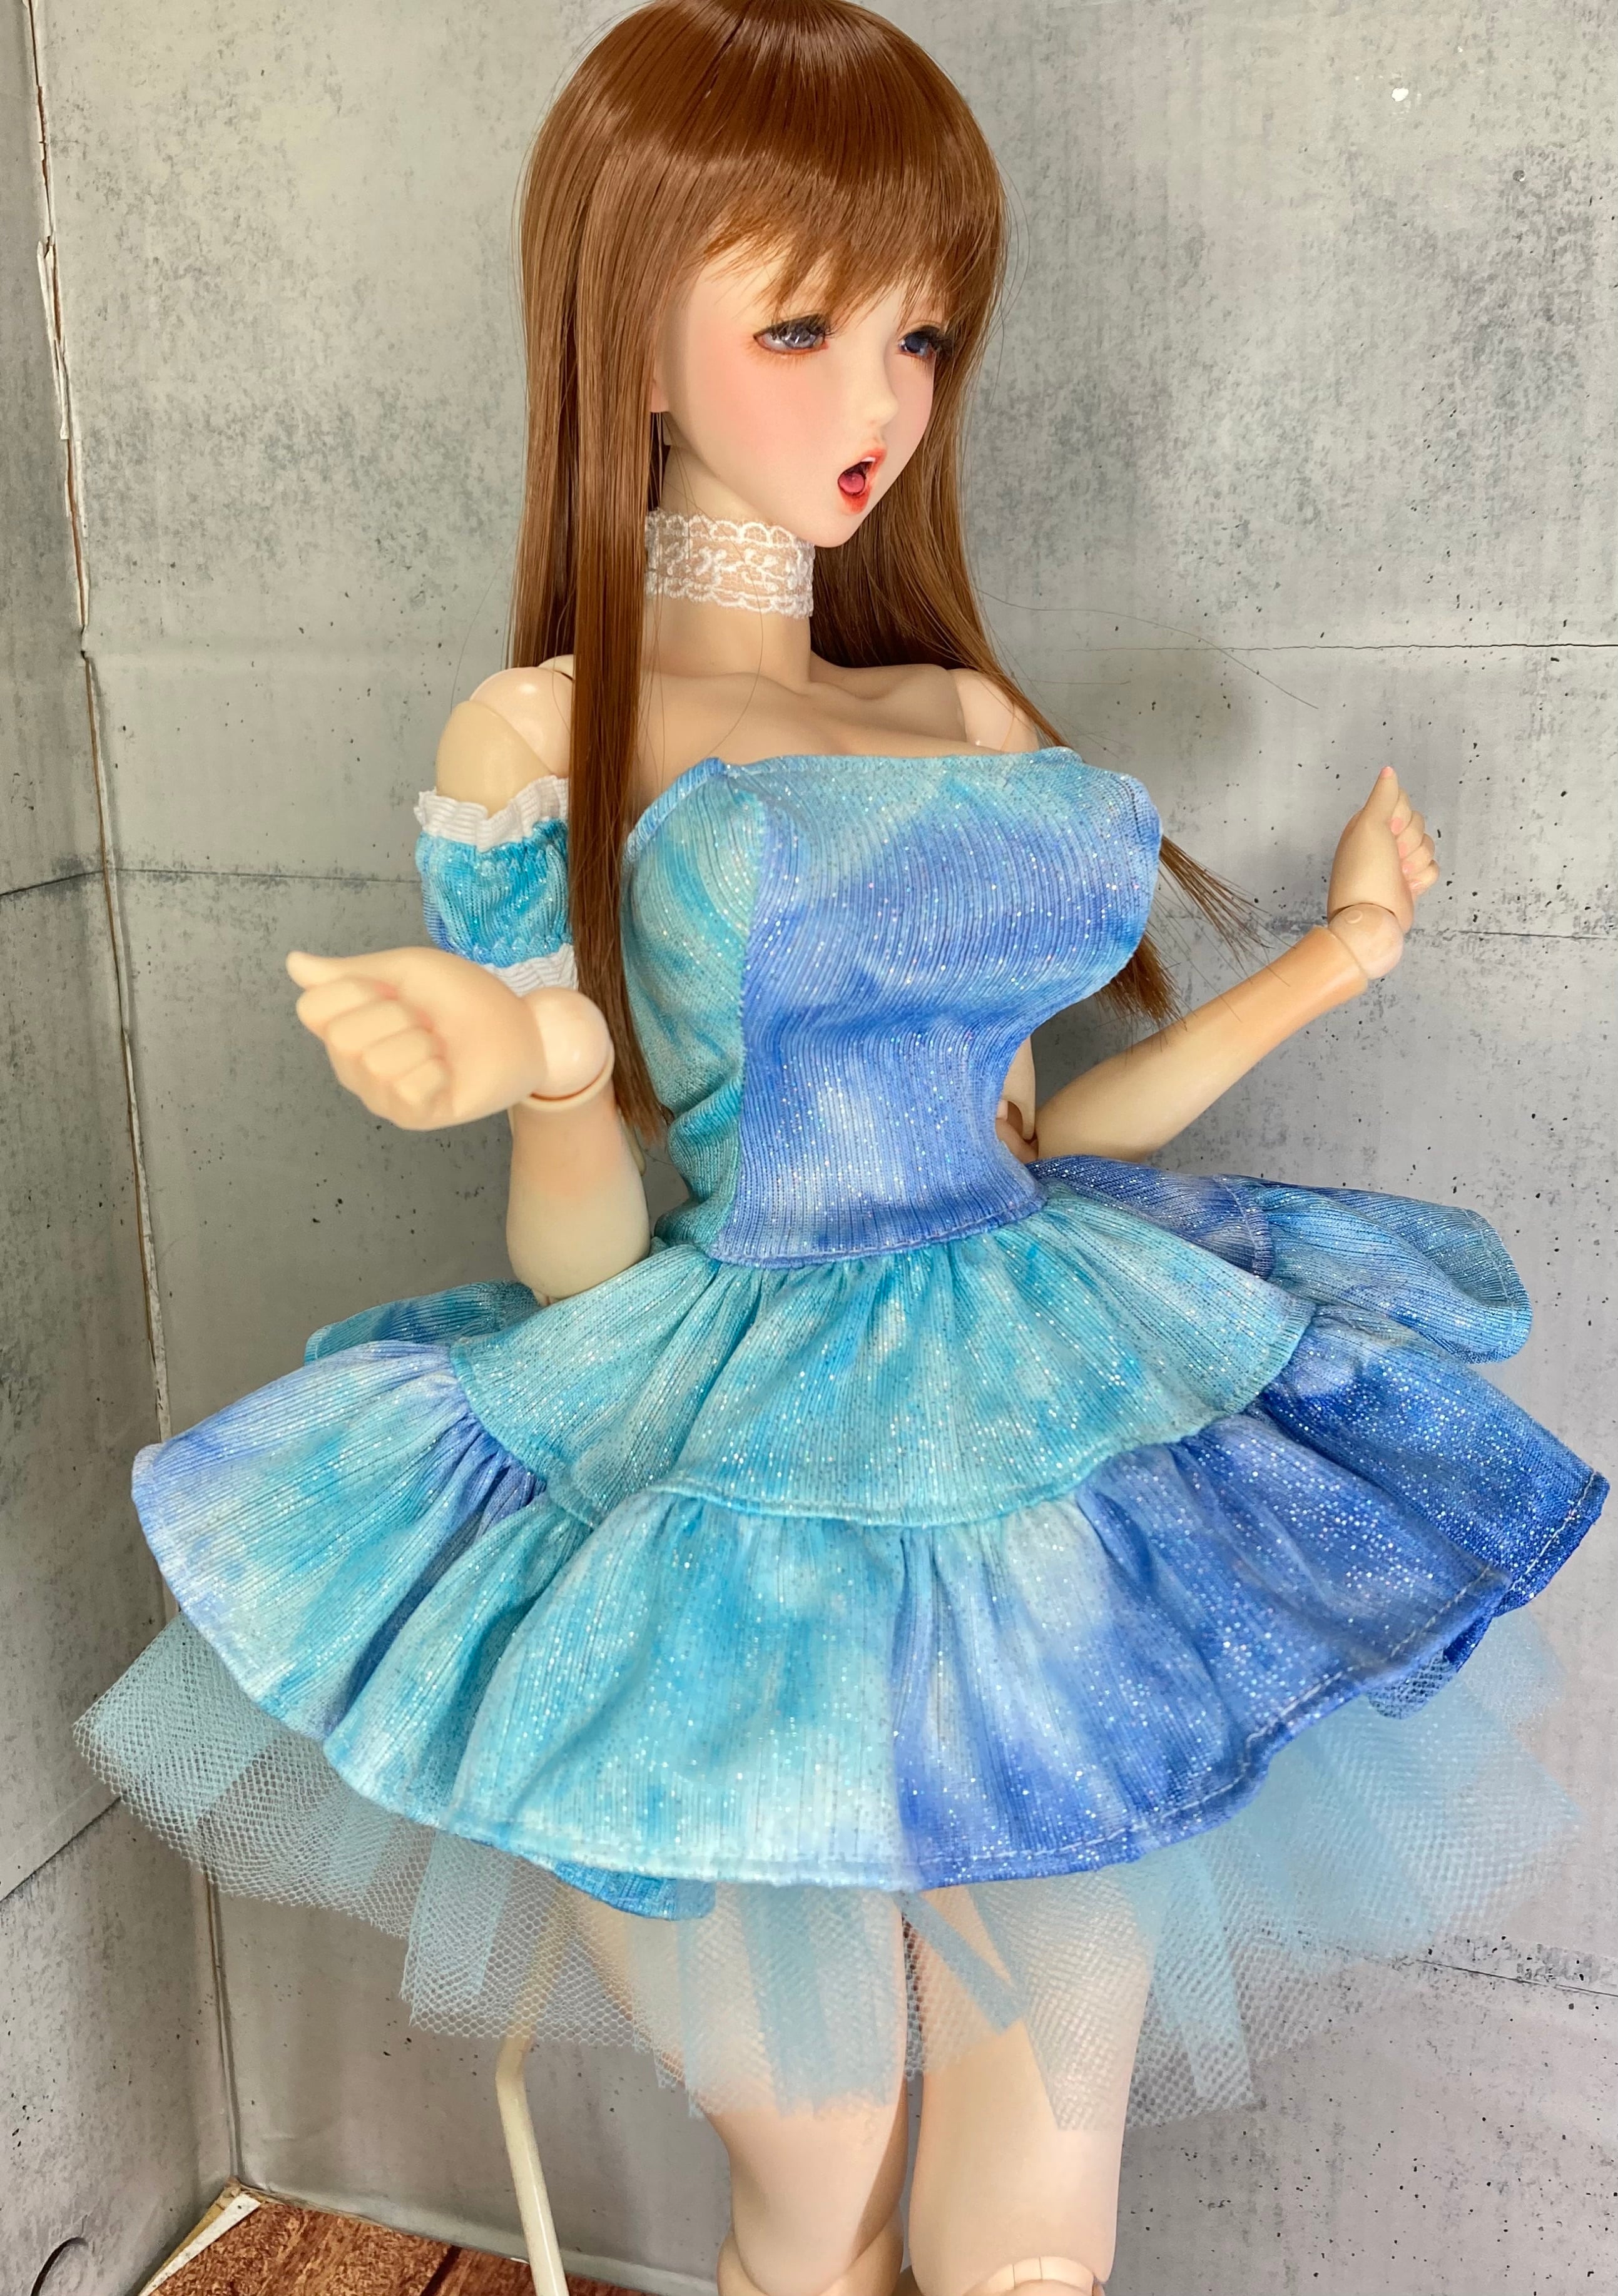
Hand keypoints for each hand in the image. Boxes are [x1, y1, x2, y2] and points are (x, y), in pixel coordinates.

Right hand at [287, 946, 610, 1129]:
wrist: (521, 1028)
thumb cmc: (465, 998)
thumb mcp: (406, 971)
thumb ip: (348, 973)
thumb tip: (292, 963)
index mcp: (347, 1026)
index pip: (314, 1009)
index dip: (359, 990)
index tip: (396, 991)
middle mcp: (354, 1064)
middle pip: (343, 1036)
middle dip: (396, 1016)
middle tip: (426, 1021)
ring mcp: (380, 1095)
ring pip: (375, 1063)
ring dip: (421, 1043)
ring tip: (441, 1046)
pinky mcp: (412, 1116)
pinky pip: (403, 1089)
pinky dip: (435, 1071)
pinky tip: (448, 1070)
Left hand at [1325, 768, 1438, 979]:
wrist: (1371, 918)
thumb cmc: (1363, 874)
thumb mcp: (1369, 827)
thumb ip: (1383, 797)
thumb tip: (1389, 771)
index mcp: (1369, 824)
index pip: (1403, 801)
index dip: (1401, 817)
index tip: (1388, 832)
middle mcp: (1384, 842)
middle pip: (1419, 824)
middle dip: (1409, 842)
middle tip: (1392, 858)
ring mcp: (1398, 863)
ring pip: (1429, 846)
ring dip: (1415, 862)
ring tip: (1397, 875)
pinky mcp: (1411, 881)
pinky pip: (1433, 869)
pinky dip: (1422, 878)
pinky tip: (1406, 887)